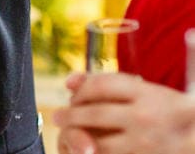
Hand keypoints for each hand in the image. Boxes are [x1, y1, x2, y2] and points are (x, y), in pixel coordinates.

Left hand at [54, 72, 194, 153]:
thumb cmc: (171, 112)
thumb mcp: (149, 91)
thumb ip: (110, 83)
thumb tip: (69, 82)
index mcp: (149, 94)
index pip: (101, 85)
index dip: (81, 90)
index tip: (72, 95)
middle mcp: (146, 118)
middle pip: (94, 114)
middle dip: (70, 115)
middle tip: (58, 117)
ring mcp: (146, 145)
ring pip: (99, 143)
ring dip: (78, 138)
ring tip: (68, 133)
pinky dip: (95, 152)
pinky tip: (88, 149)